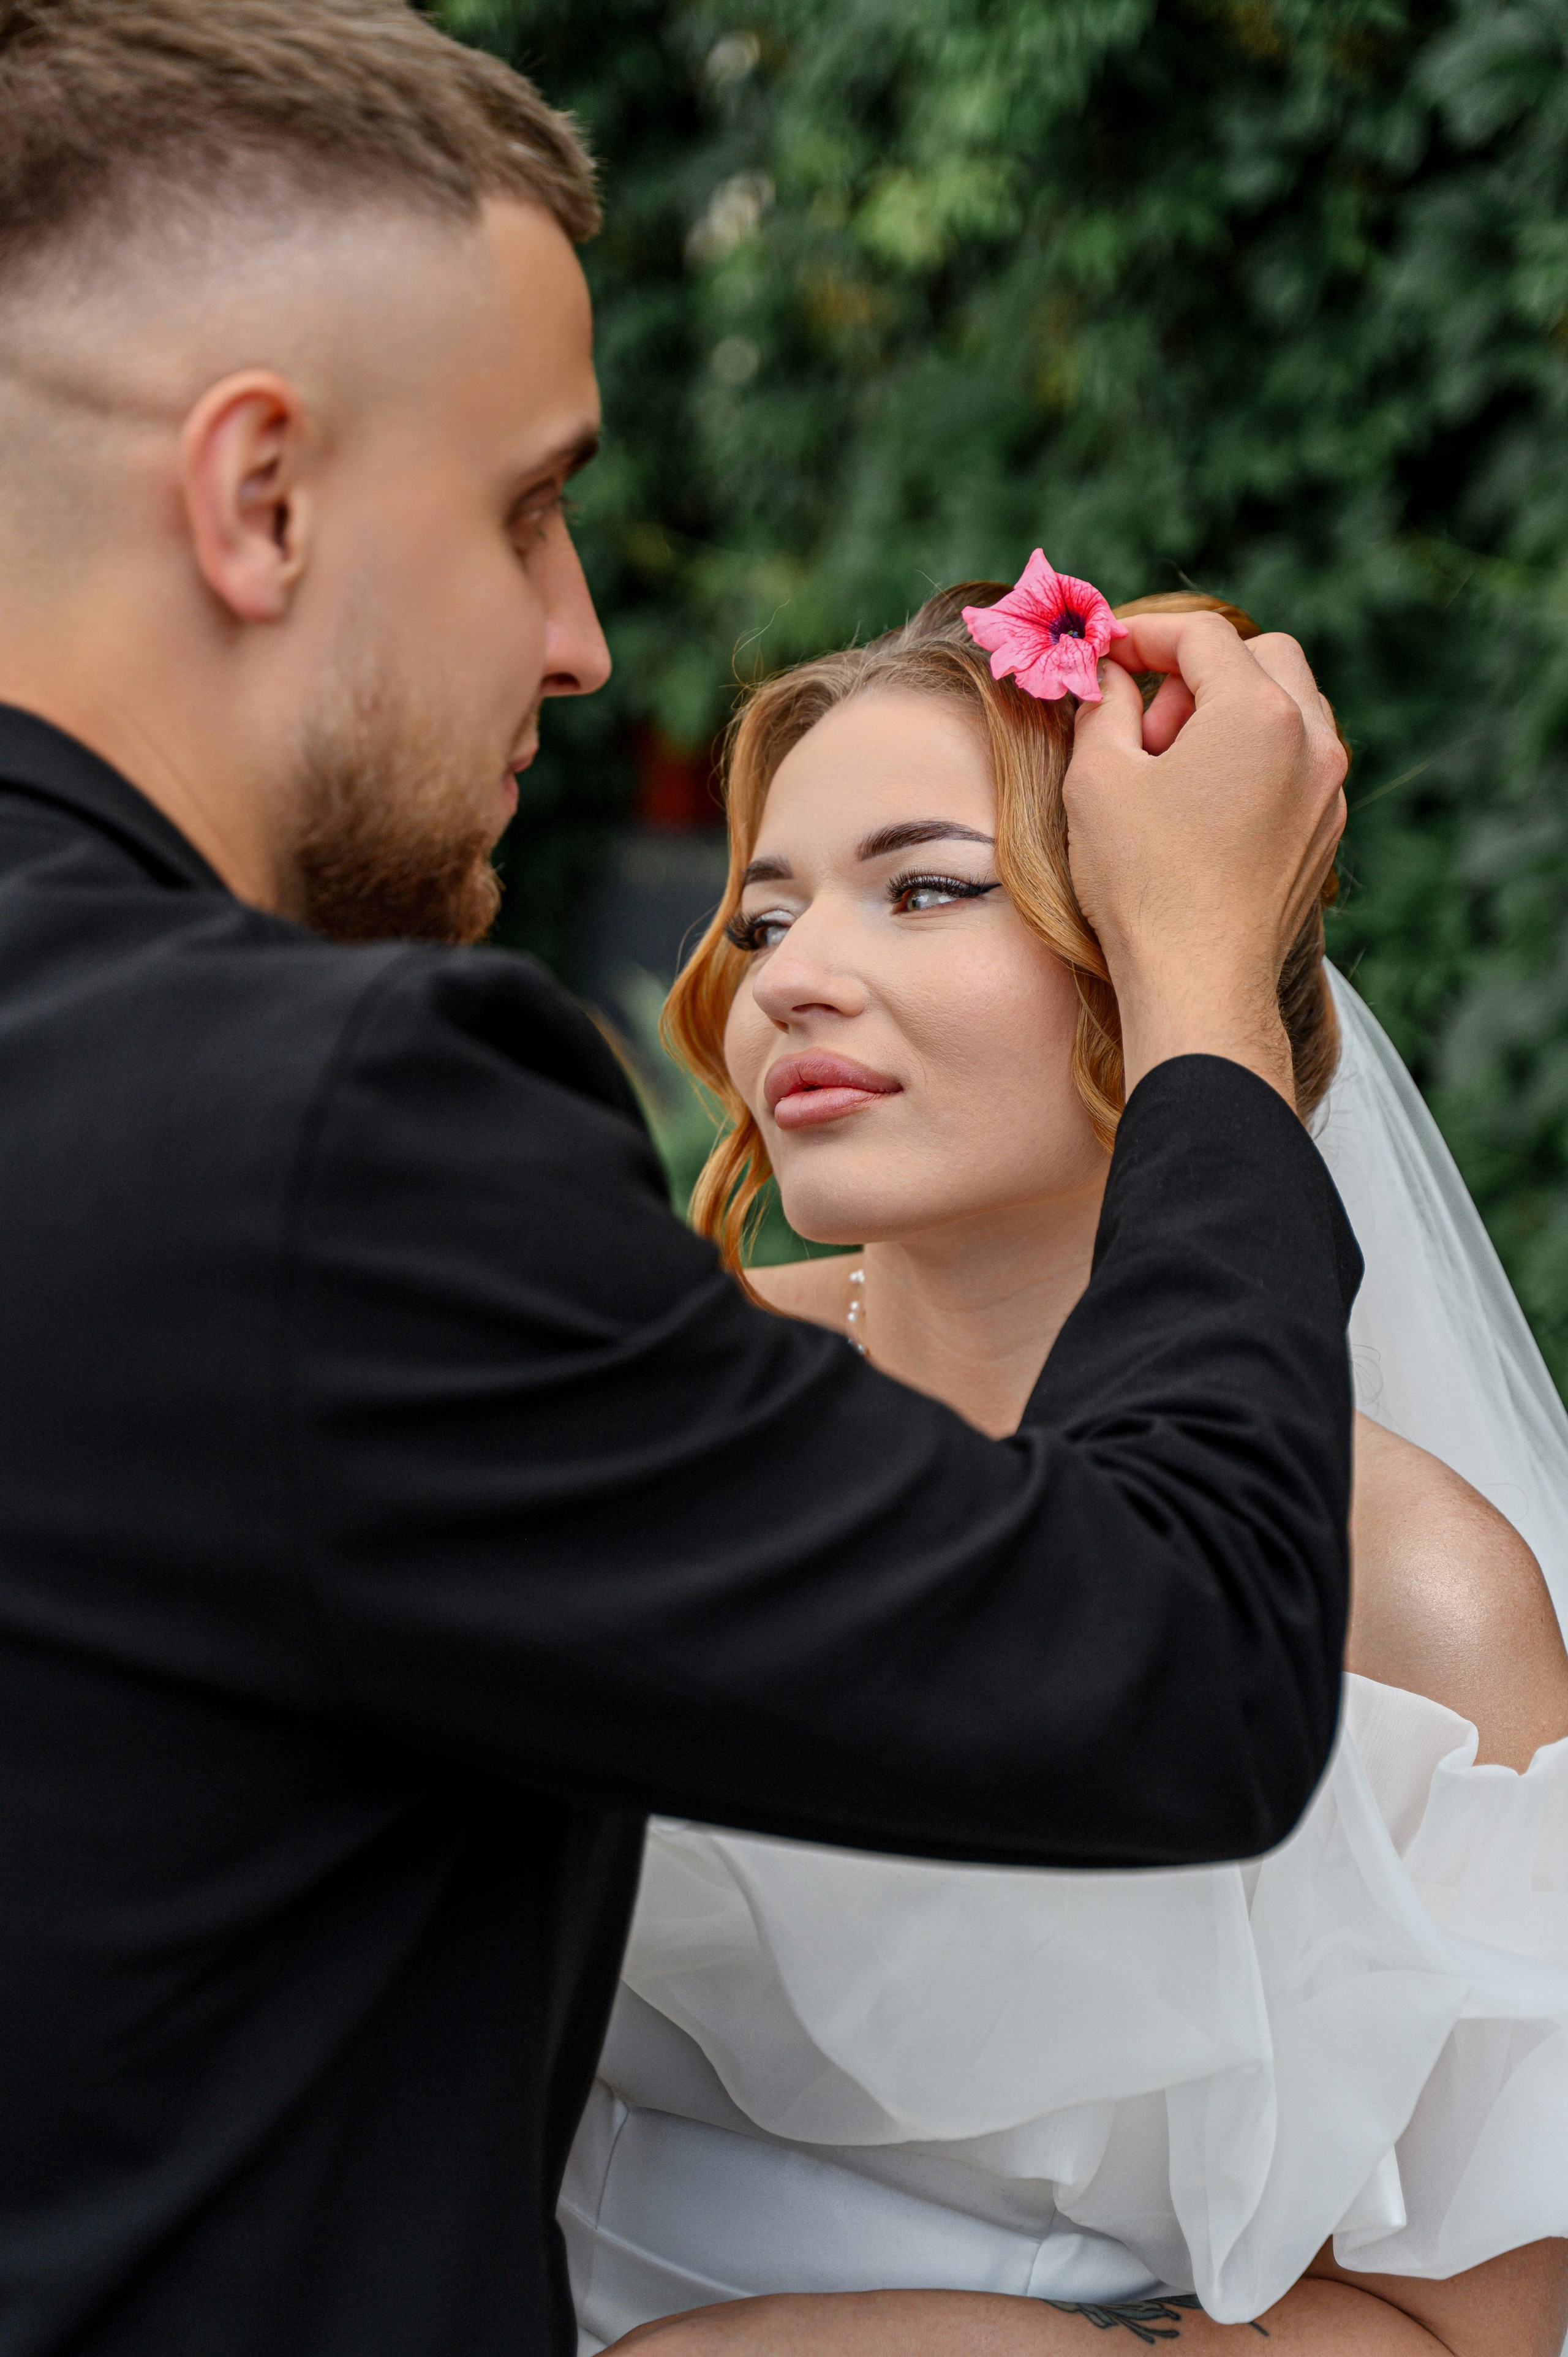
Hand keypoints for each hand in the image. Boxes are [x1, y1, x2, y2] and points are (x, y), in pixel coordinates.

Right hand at [1063, 611, 1346, 1103]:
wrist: (1199, 985)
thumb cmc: (1144, 884)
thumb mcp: (1097, 777)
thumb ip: (1102, 704)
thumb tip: (1106, 674)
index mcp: (1258, 712)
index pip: (1201, 635)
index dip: (1144, 634)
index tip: (1106, 653)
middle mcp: (1311, 739)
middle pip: (1262, 656)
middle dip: (1197, 672)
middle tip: (1145, 724)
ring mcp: (1327, 787)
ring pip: (1286, 706)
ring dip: (1227, 712)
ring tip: (1170, 771)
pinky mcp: (1325, 828)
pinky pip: (1295, 759)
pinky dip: (1251, 756)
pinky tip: (1201, 808)